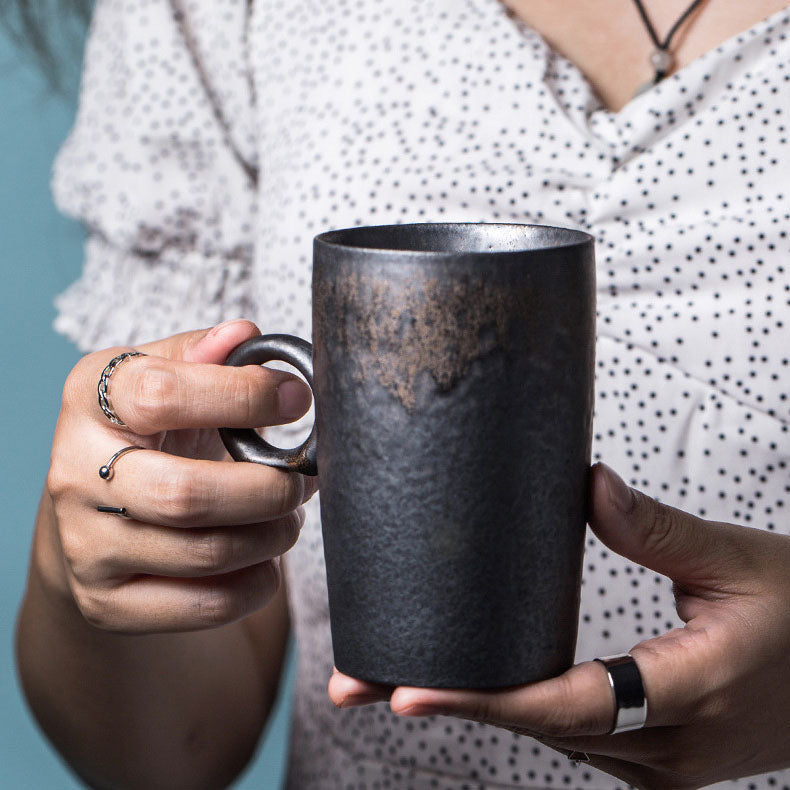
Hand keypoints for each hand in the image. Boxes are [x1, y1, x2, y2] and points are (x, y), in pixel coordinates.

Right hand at [43, 319, 315, 631]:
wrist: (98, 513)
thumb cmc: (152, 431)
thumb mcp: (166, 375)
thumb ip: (206, 355)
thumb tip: (246, 336)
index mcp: (91, 398)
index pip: (164, 394)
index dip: (244, 396)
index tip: (299, 399)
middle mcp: (75, 472)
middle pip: (186, 495)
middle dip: (268, 489)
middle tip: (302, 479)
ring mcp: (85, 545)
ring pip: (205, 554)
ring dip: (273, 535)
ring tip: (289, 513)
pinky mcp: (106, 602)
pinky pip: (205, 606)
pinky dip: (257, 583)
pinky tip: (265, 556)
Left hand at [328, 462, 789, 788]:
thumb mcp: (737, 560)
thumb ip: (658, 527)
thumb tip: (585, 486)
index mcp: (694, 692)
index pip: (567, 705)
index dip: (483, 700)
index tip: (405, 693)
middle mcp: (673, 748)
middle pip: (540, 729)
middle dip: (451, 705)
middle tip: (360, 684)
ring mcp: (668, 764)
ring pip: (554, 740)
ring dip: (480, 711)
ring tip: (399, 683)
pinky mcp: (663, 757)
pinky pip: (578, 739)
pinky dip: (523, 713)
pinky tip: (478, 689)